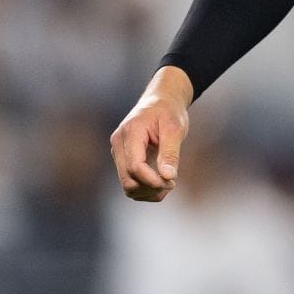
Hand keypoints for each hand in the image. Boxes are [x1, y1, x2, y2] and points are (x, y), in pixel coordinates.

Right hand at [110, 66, 192, 201]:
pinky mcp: (123, 160)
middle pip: (128, 181)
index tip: (172, 182)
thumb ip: (170, 152)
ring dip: (149, 192)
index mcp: (130, 132)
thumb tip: (168, 177)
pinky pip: (130, 183)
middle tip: (172, 182)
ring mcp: (118, 153)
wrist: (160, 101)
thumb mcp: (175, 128)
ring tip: (168, 183)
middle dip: (151, 188)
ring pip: (128, 186)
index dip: (153, 181)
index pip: (135, 167)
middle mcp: (118, 143)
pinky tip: (161, 182)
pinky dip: (145, 189)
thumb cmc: (169, 111)